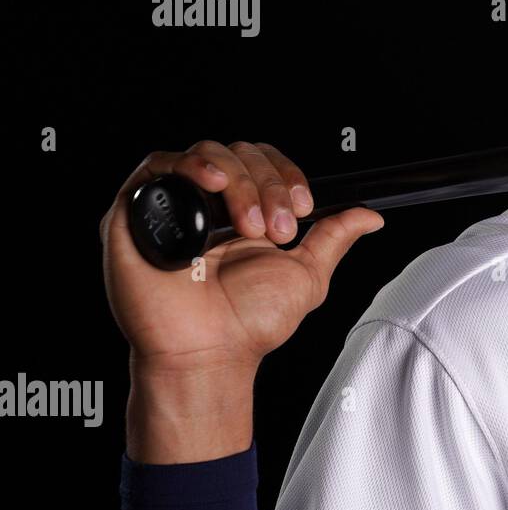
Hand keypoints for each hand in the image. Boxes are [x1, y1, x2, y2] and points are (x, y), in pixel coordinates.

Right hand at [101, 141, 384, 460]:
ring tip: (250, 225)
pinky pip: (156, 167)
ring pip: (207, 155)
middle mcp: (208, 205)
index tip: (305, 206)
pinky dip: (190, 166)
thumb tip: (370, 215)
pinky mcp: (135, 215)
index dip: (287, 175)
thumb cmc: (247, 323)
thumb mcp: (306, 273)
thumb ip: (335, 236)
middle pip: (240, 155)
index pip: (265, 163)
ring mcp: (173, 207)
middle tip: (278, 228)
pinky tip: (214, 186)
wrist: (210, 354)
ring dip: (241, 181)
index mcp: (244, 212)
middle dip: (268, 184)